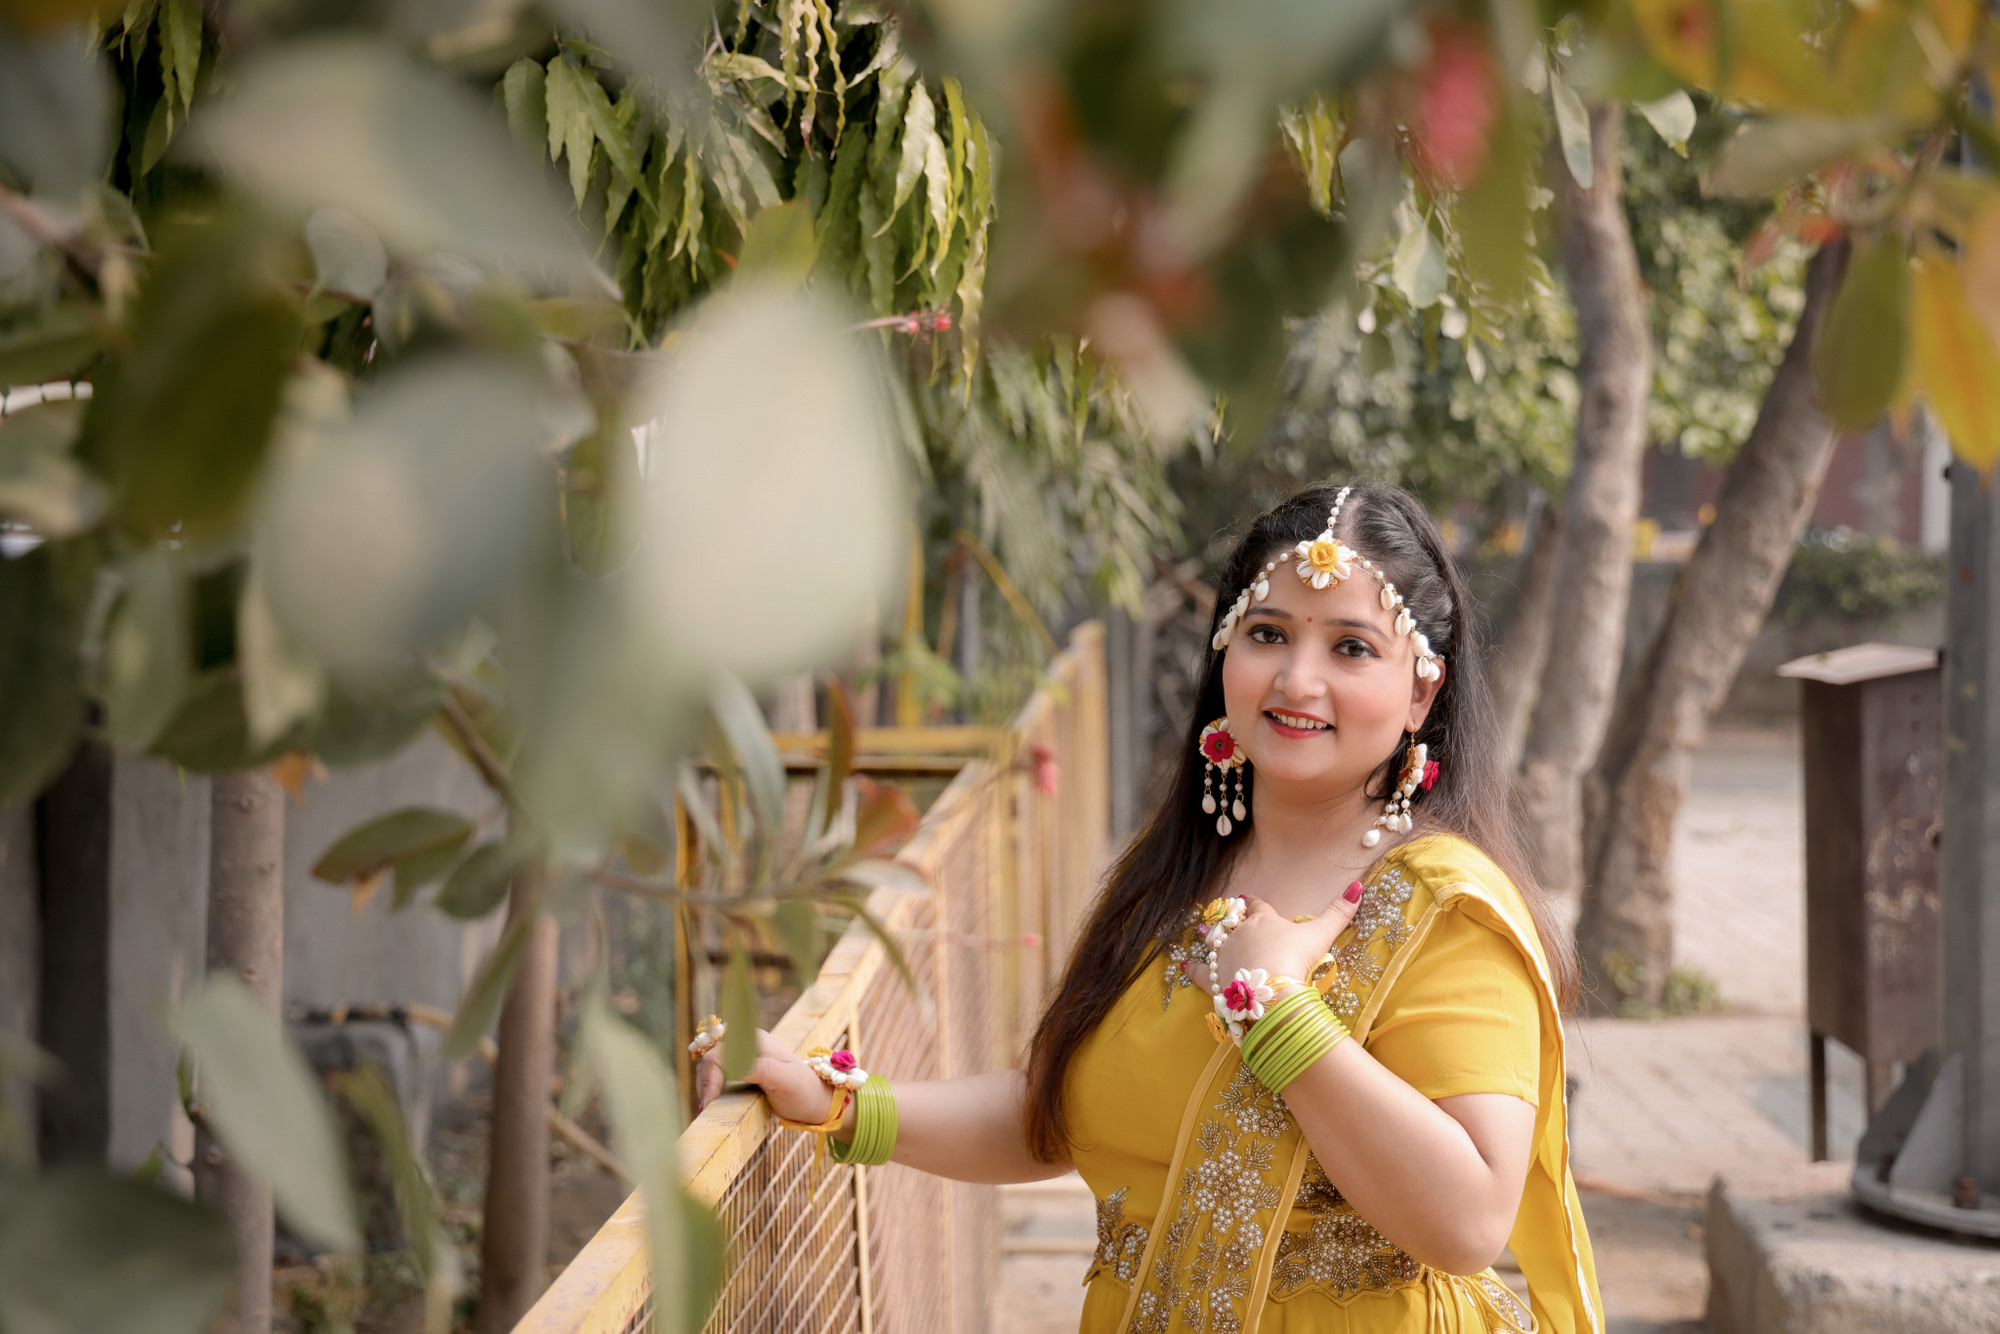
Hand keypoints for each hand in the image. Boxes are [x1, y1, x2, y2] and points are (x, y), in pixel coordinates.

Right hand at [694, 1028, 837, 1122]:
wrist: (817, 1103)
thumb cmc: (804, 1092)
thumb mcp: (784, 1081)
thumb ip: (759, 1069)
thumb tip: (731, 1066)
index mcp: (755, 1040)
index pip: (719, 1053)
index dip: (710, 1077)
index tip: (710, 1102)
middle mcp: (746, 1044)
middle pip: (710, 1058)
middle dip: (705, 1083)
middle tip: (707, 1109)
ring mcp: (742, 1056)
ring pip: (710, 1066)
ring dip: (706, 1086)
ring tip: (708, 1108)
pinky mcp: (740, 1070)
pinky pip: (717, 1075)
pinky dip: (711, 1088)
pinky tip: (713, 1103)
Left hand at [1187, 882, 1364, 996]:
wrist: (1274, 991)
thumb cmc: (1297, 959)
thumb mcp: (1321, 934)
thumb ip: (1339, 912)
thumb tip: (1358, 885)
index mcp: (1263, 920)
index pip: (1257, 906)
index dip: (1254, 903)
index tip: (1249, 899)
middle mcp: (1239, 933)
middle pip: (1234, 923)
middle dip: (1231, 920)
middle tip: (1227, 916)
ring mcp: (1224, 955)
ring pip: (1214, 942)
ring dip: (1209, 936)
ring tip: (1201, 929)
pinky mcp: (1214, 978)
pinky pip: (1198, 971)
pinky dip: (1191, 967)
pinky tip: (1184, 964)